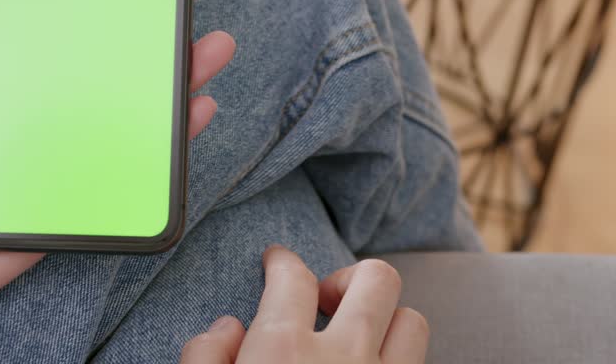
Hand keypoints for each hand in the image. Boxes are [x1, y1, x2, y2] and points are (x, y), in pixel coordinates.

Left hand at [0, 0, 236, 339]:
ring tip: (213, 44)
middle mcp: (33, 109)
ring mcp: (54, 155)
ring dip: (176, 78)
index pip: (63, 18)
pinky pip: (127, 171)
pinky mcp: (67, 202)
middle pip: (108, 59)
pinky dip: (166, 145)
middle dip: (156, 21)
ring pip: (128, 111)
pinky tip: (197, 111)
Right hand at [180, 247, 427, 363]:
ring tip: (355, 339)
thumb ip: (205, 356)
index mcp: (284, 351)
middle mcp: (344, 360)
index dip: (281, 262)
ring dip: (384, 322)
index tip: (276, 263)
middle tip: (324, 301)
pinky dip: (396, 359)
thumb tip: (228, 327)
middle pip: (374, 278)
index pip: (292, 275)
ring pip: (410, 321)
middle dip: (348, 278)